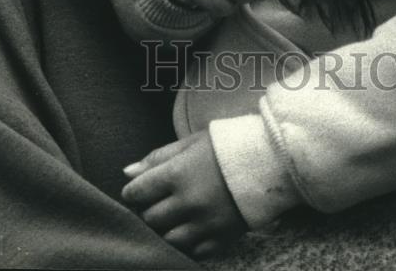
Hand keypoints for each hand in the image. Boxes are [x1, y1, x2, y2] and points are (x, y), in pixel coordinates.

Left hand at [121, 131, 246, 258]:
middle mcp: (188, 202)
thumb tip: (127, 172)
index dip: (134, 191)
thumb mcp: (190, 143)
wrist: (269, 160)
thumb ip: (157, 158)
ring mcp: (205, 224)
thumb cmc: (225, 146)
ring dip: (167, 229)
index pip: (138, 192)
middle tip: (159, 201)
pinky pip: (193, 251)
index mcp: (177, 173)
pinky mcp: (221, 238)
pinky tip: (193, 228)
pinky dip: (189, 243)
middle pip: (151, 218)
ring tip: (176, 215)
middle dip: (150, 210)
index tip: (139, 190)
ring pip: (168, 239)